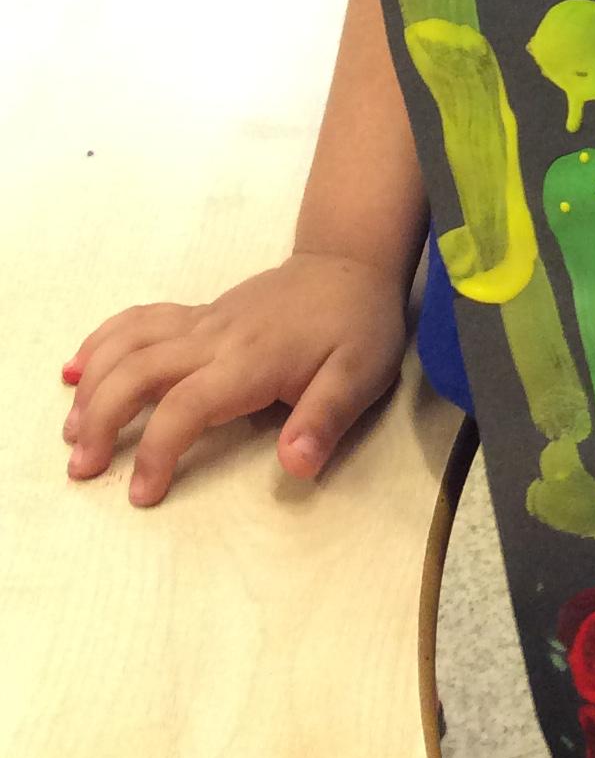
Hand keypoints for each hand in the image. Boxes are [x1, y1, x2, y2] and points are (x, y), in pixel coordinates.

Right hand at [62, 251, 407, 507]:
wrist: (351, 264)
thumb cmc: (358, 326)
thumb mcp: (359, 376)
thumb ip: (325, 420)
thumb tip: (296, 466)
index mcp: (252, 361)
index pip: (186, 405)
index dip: (157, 450)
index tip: (142, 493)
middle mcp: (216, 337)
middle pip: (137, 370)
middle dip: (101, 419)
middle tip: (82, 468)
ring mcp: (202, 321)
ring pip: (128, 342)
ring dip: (92, 383)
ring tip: (72, 431)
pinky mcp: (198, 313)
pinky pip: (138, 321)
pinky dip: (100, 343)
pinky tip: (76, 369)